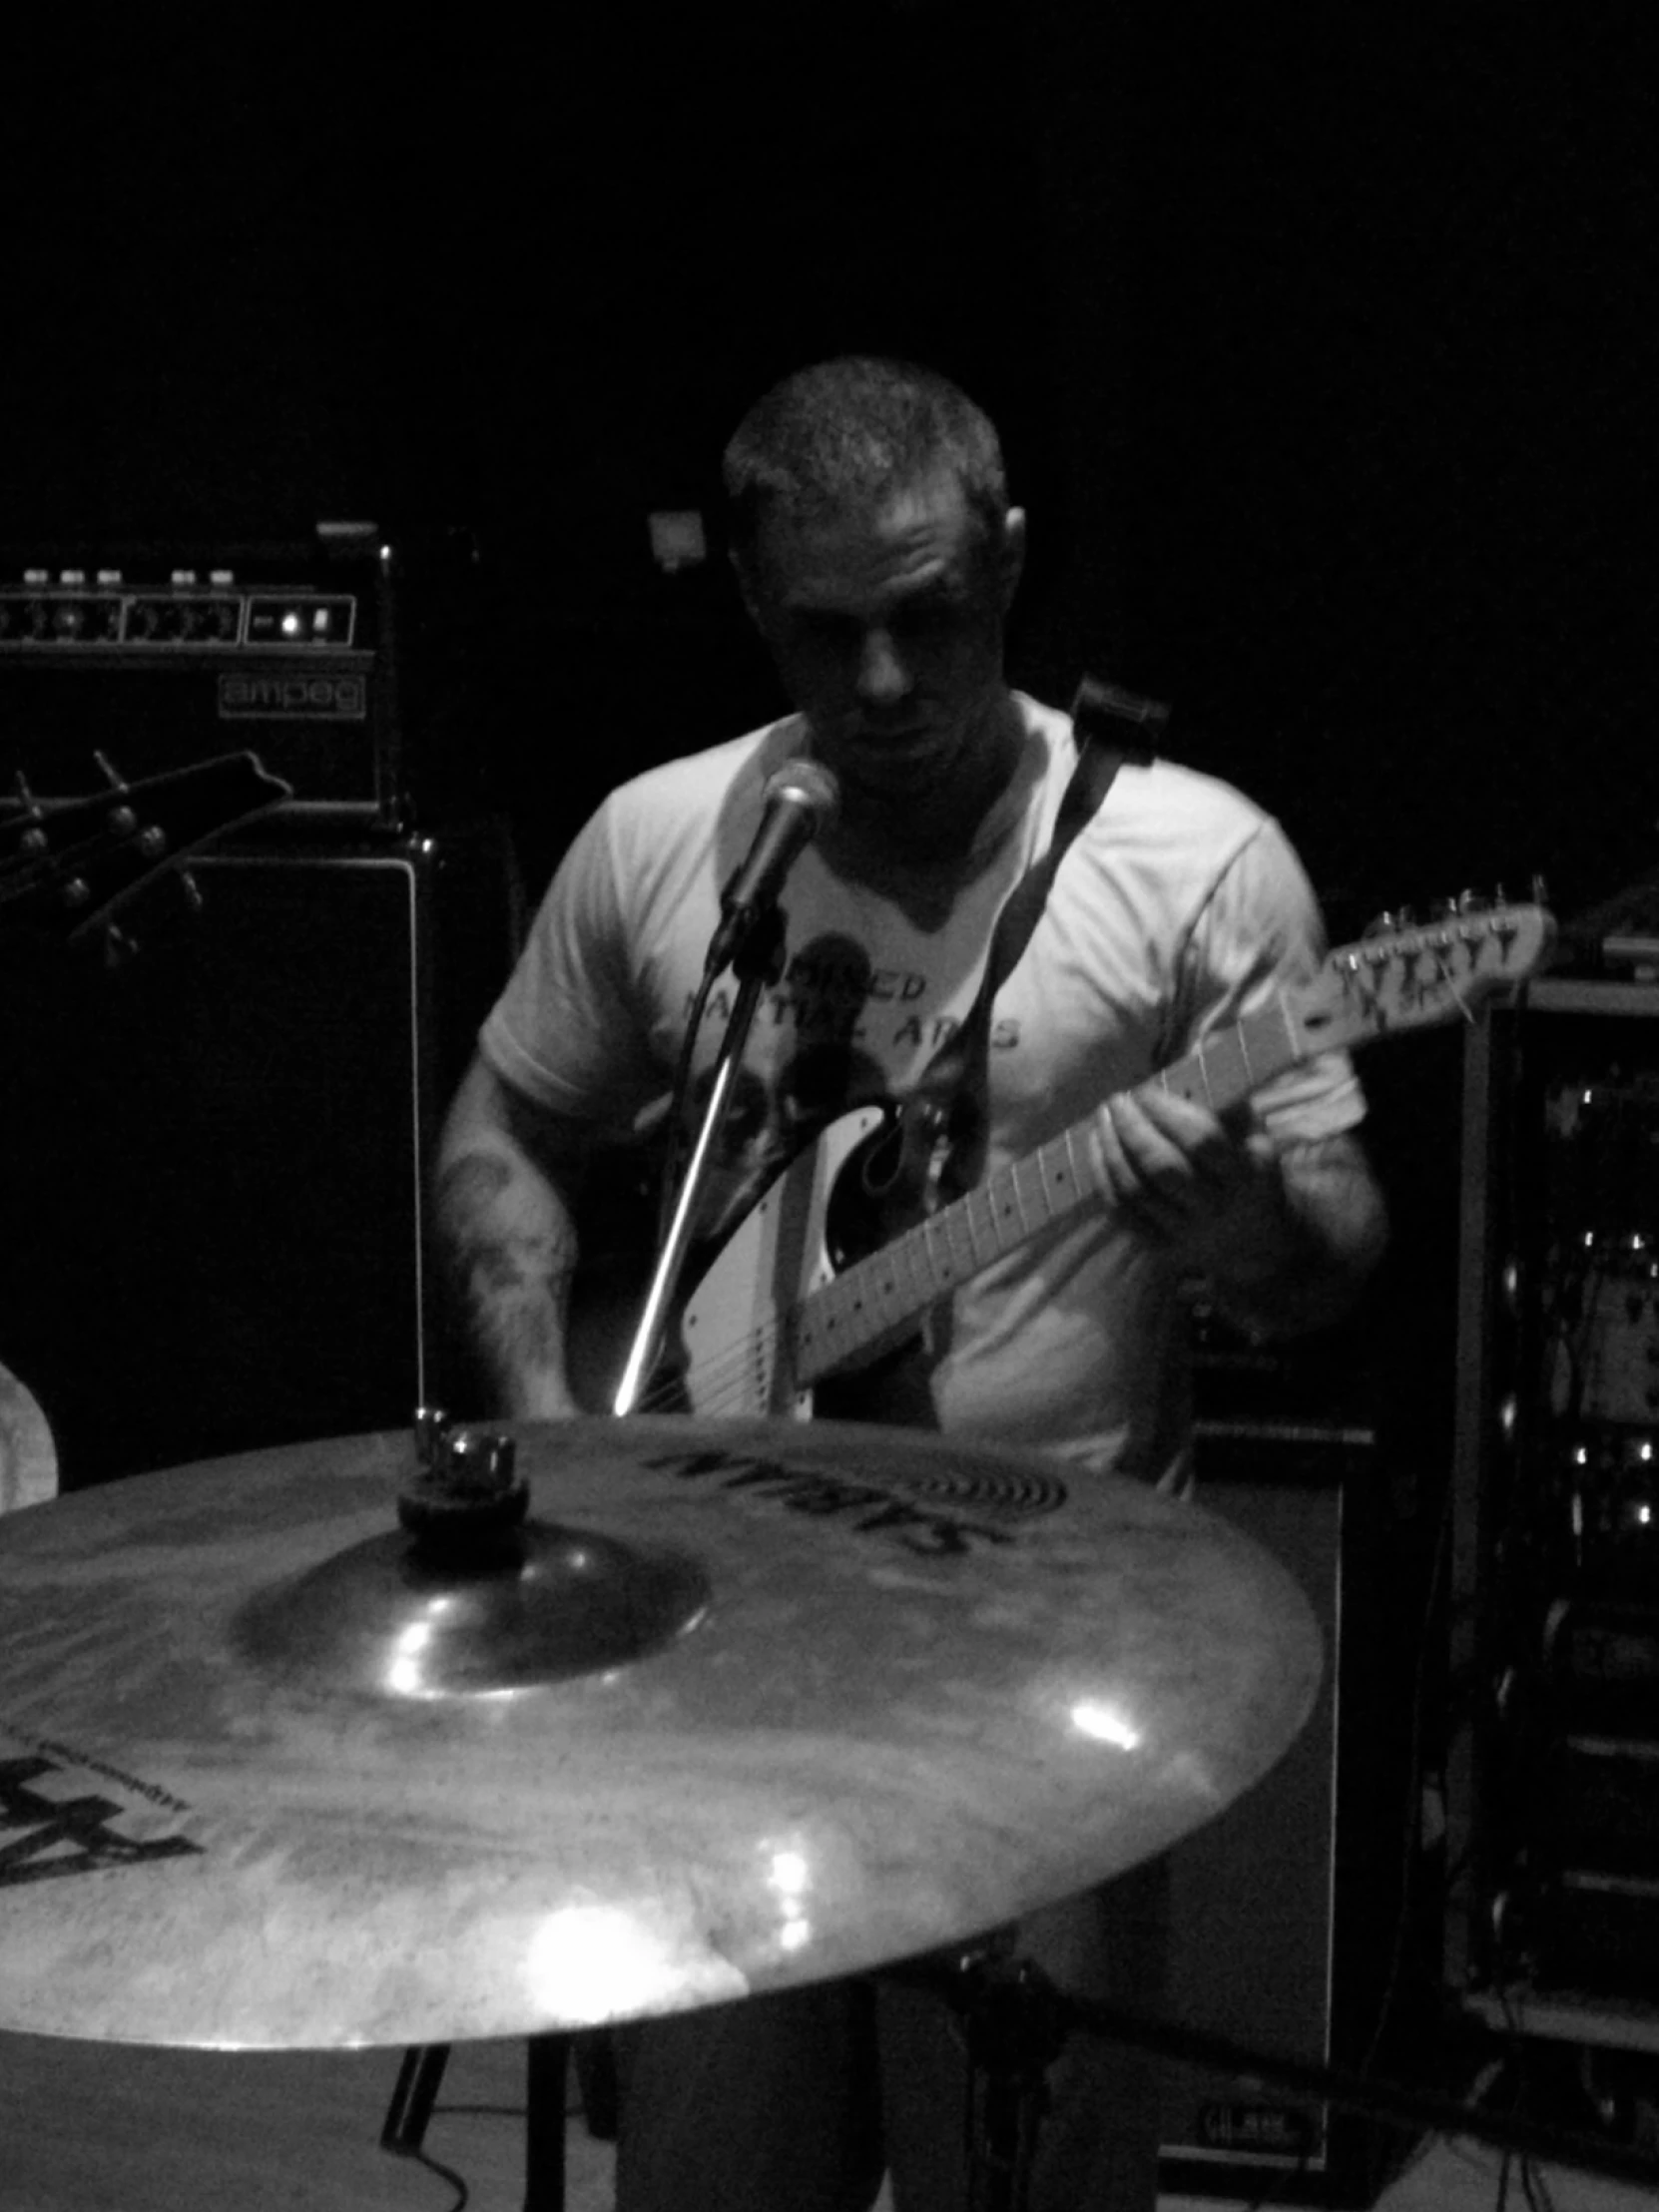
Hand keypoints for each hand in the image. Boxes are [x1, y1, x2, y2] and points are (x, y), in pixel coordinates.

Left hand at [1094, 1085, 1282, 1264]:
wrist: (1256, 1241)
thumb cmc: (1249, 1171)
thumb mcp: (1255, 1136)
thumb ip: (1227, 1103)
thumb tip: (1191, 1059)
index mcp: (1244, 1175)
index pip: (1200, 1140)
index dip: (1166, 1111)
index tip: (1146, 1090)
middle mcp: (1215, 1209)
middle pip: (1162, 1167)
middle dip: (1131, 1128)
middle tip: (1117, 1100)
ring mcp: (1185, 1234)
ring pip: (1135, 1190)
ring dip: (1110, 1149)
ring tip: (1102, 1119)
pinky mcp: (1159, 1250)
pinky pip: (1120, 1212)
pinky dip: (1102, 1177)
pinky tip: (1097, 1148)